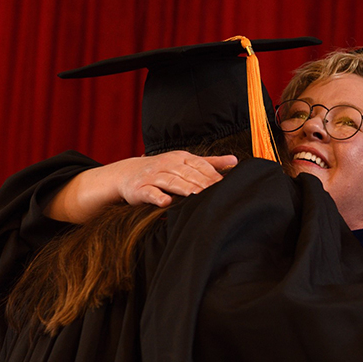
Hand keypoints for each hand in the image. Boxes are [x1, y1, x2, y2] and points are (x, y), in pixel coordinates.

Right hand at [45, 151, 237, 222]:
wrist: (127, 173)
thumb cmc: (162, 169)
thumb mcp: (185, 162)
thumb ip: (210, 162)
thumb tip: (235, 161)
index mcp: (181, 158)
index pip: (200, 165)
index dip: (213, 175)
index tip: (227, 186)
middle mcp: (168, 164)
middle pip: (188, 173)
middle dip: (203, 183)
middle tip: (217, 194)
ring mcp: (153, 176)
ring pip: (171, 181)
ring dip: (185, 189)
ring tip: (197, 197)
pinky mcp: (140, 189)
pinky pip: (150, 193)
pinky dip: (158, 197)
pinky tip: (166, 203)